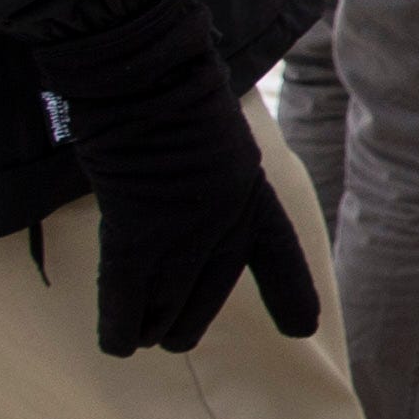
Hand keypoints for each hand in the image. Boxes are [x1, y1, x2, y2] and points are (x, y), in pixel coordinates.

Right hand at [35, 0, 323, 356]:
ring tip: (140, 337)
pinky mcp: (138, 238)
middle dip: (189, 319)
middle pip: (212, 291)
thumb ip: (205, 166)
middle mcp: (226, 219)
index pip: (277, 254)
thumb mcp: (210, 127)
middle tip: (171, 337)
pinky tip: (116, 345)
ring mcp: (184, 233)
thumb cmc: (166, 84)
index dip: (289, 294)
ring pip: (169, 304)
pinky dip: (121, 326)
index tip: (302, 329)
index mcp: (250, 188)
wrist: (144, 72)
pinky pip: (128, 299)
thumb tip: (178, 182)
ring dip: (151, 325)